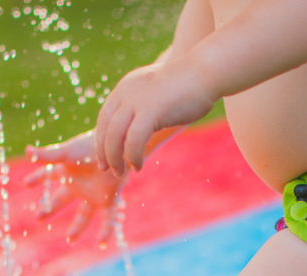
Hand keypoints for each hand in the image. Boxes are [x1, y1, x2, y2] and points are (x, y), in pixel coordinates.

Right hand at [24, 131, 124, 241]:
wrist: (115, 147)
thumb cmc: (90, 148)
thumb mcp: (66, 153)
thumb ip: (47, 156)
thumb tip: (27, 152)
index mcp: (69, 172)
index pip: (49, 175)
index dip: (38, 178)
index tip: (26, 183)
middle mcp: (80, 185)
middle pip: (62, 199)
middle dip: (50, 208)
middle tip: (38, 217)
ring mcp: (93, 194)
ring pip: (84, 215)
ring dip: (77, 227)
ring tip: (70, 239)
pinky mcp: (108, 199)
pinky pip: (108, 218)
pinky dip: (107, 230)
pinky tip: (102, 243)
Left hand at [95, 60, 214, 175]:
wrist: (205, 71)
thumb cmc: (189, 85)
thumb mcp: (157, 93)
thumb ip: (146, 106)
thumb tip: (144, 123)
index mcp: (126, 87)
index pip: (104, 117)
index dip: (101, 138)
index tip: (104, 155)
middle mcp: (126, 92)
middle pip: (105, 128)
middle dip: (104, 152)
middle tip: (106, 169)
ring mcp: (136, 101)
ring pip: (115, 136)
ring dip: (115, 157)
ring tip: (120, 172)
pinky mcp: (150, 110)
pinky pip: (134, 140)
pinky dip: (133, 156)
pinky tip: (137, 166)